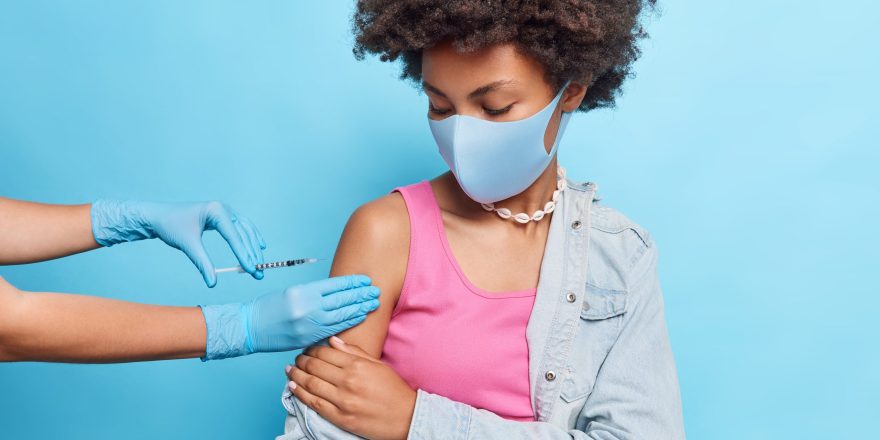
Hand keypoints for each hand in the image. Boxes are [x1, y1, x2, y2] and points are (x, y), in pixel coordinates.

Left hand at [91, 200, 264, 286]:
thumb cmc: (171, 226)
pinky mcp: (223, 216)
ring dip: (253, 248)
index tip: (251, 270)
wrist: (158, 215)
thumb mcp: (188, 245)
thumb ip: (202, 263)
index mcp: (216, 210)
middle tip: (258, 273)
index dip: (244, 254)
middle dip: (252, 254)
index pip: (234, 236)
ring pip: (246, 230)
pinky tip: (258, 246)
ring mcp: (225, 211)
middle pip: (244, 234)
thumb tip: (212, 282)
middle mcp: (224, 208)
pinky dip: (250, 238)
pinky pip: (242, 228)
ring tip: (259, 265)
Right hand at [201, 275, 379, 359]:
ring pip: (341, 314)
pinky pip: (333, 329)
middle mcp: (308, 306)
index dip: (353, 282)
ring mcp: (309, 323)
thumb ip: (313, 293)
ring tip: (373, 303)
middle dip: (361, 295)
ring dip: (359, 308)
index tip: (365, 280)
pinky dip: (348, 322)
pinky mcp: (308, 337)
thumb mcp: (291, 293)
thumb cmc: (269, 308)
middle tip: (375, 291)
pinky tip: (359, 317)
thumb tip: (337, 293)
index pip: (335, 285)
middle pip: (341, 299)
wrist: (250, 328)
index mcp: (303, 291)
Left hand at [287, 336, 415, 439]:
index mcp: (357, 365)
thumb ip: (354, 351)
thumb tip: (333, 341)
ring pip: (311, 384)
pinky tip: (293, 387)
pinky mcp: (340, 417)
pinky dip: (300, 394)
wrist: (406, 417)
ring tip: (290, 370)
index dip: (312, 350)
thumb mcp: (377, 364)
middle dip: (301, 361)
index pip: (325, 353)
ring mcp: (342, 400)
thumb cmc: (394, 390)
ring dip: (297, 375)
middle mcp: (348, 381)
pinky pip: (314, 403)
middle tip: (296, 359)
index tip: (307, 350)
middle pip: (315, 366)